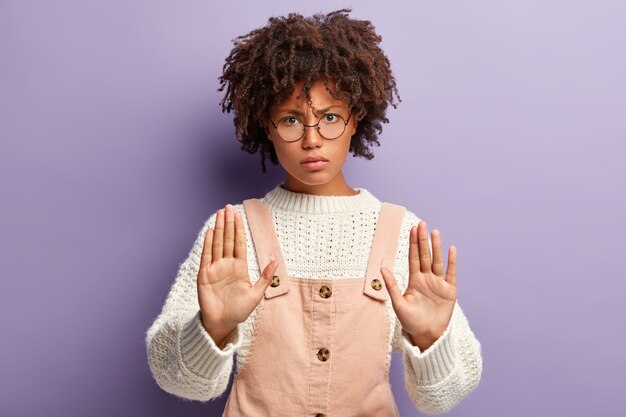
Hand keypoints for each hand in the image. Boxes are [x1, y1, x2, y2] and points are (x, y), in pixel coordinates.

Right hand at [197, 204, 277, 345]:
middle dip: (228, 223)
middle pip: (227, 240)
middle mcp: (226, 265)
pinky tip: (211, 232)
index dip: (239, 229)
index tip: (239, 215)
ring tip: (219, 214)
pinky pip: (206, 257)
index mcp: (239, 268)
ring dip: (219, 229)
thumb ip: (265, 277)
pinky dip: (208, 244)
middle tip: (227, 207)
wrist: (223, 324)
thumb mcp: (256, 294)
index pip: (239, 244)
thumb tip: (276, 261)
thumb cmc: (239, 311)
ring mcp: (215, 269)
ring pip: (217, 244)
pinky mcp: (204, 275)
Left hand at [380, 221, 456, 349]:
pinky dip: (452, 262)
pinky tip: (451, 250)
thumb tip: (381, 268)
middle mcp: (427, 278)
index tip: (412, 229)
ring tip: (435, 232)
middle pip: (425, 255)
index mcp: (414, 280)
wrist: (427, 335)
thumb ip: (391, 285)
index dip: (413, 244)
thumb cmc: (411, 321)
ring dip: (436, 247)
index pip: (413, 257)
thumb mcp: (398, 303)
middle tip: (422, 224)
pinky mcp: (450, 291)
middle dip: (423, 240)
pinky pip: (451, 274)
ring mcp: (439, 284)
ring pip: (437, 261)